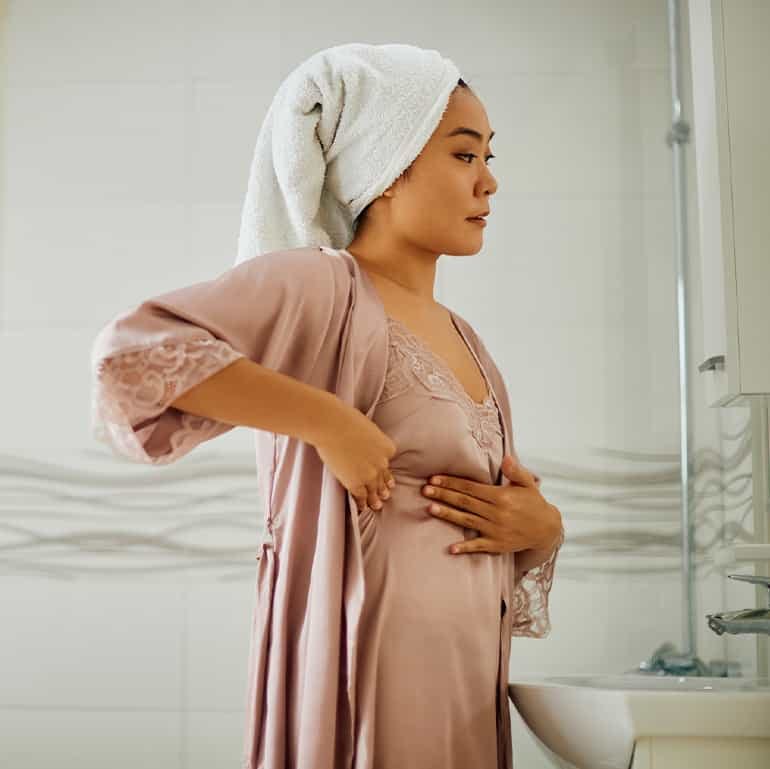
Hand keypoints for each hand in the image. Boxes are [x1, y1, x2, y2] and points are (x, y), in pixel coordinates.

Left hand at [420, 454, 561, 554]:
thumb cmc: (534, 503)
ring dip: (447, 514)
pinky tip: (451, 548)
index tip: (434, 478)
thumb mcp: (528, 484)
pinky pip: (478, 546)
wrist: (547, 530)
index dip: (452, 483)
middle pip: (464, 502)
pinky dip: (465, 548)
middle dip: (443, 495)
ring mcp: (496, 530)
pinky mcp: (497, 545)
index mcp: (501, 496)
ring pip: (466, 520)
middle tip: (425, 490)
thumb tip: (506, 458)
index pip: (471, 487)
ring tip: (430, 508)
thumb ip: (515, 471)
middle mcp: (497, 513)